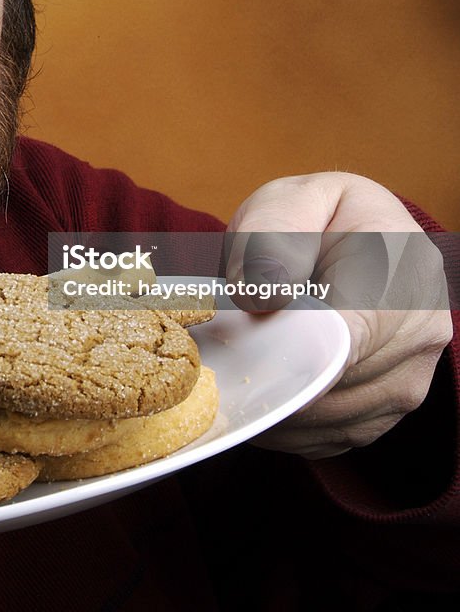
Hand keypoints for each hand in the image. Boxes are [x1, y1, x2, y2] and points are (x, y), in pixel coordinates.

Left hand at [224, 172, 451, 457]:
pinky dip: (282, 422)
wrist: (360, 239)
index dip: (284, 351)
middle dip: (266, 375)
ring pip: (322, 419)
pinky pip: (325, 436)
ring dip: (270, 403)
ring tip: (234, 366)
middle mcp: (420, 336)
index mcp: (403, 273)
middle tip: (217, 355)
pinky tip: (257, 388)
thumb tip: (264, 293)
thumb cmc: (318, 218)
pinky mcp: (385, 411)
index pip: (344, 339)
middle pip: (328, 385)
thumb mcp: (291, 200)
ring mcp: (409, 380)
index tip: (237, 350)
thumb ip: (273, 237)